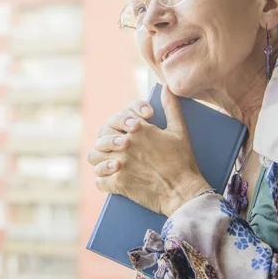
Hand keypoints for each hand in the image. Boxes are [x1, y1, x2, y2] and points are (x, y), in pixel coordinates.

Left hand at [87, 84, 210, 215]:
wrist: (183, 191)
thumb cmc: (182, 160)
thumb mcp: (179, 130)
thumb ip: (170, 107)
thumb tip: (167, 87)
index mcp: (139, 129)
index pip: (116, 118)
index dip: (120, 122)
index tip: (130, 129)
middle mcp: (125, 144)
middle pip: (101, 136)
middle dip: (107, 140)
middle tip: (117, 147)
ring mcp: (120, 164)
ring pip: (94, 157)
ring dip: (100, 159)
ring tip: (109, 162)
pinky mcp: (118, 183)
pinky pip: (99, 181)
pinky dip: (104, 181)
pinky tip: (112, 180)